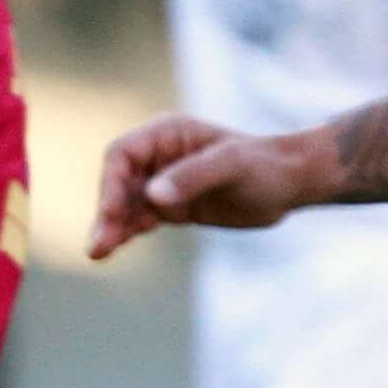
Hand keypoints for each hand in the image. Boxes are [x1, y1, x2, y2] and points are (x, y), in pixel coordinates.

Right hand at [90, 115, 310, 259]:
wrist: (291, 185)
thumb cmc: (265, 166)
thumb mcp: (231, 166)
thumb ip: (191, 177)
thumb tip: (151, 196)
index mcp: (166, 134)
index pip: (122, 155)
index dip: (110, 183)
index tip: (112, 213)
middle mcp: (158, 157)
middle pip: (117, 183)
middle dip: (107, 212)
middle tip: (98, 245)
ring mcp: (163, 183)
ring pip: (125, 205)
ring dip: (111, 227)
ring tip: (96, 253)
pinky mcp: (172, 207)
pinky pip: (139, 220)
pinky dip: (125, 233)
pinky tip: (110, 250)